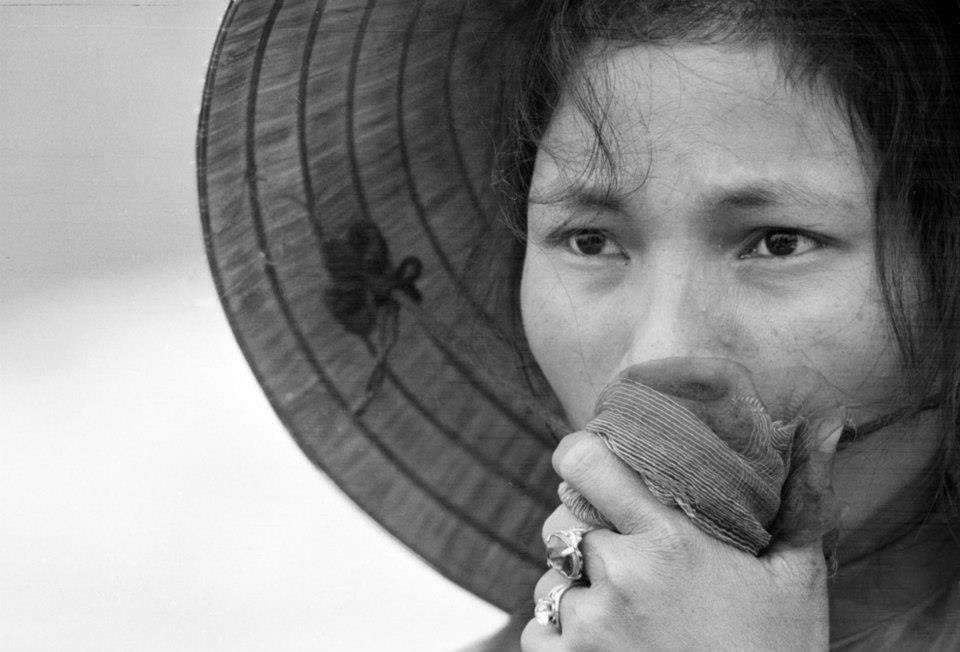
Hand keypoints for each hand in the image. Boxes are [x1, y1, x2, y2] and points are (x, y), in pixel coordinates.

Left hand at [522, 424, 841, 651]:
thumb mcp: (796, 578)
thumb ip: (801, 501)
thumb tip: (823, 428)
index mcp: (667, 540)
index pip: (585, 463)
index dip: (580, 453)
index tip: (590, 461)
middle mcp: (619, 576)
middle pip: (560, 521)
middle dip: (583, 529)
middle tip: (620, 550)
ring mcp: (589, 625)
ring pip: (550, 579)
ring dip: (576, 586)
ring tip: (624, 608)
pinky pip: (536, 629)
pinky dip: (559, 632)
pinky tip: (605, 641)